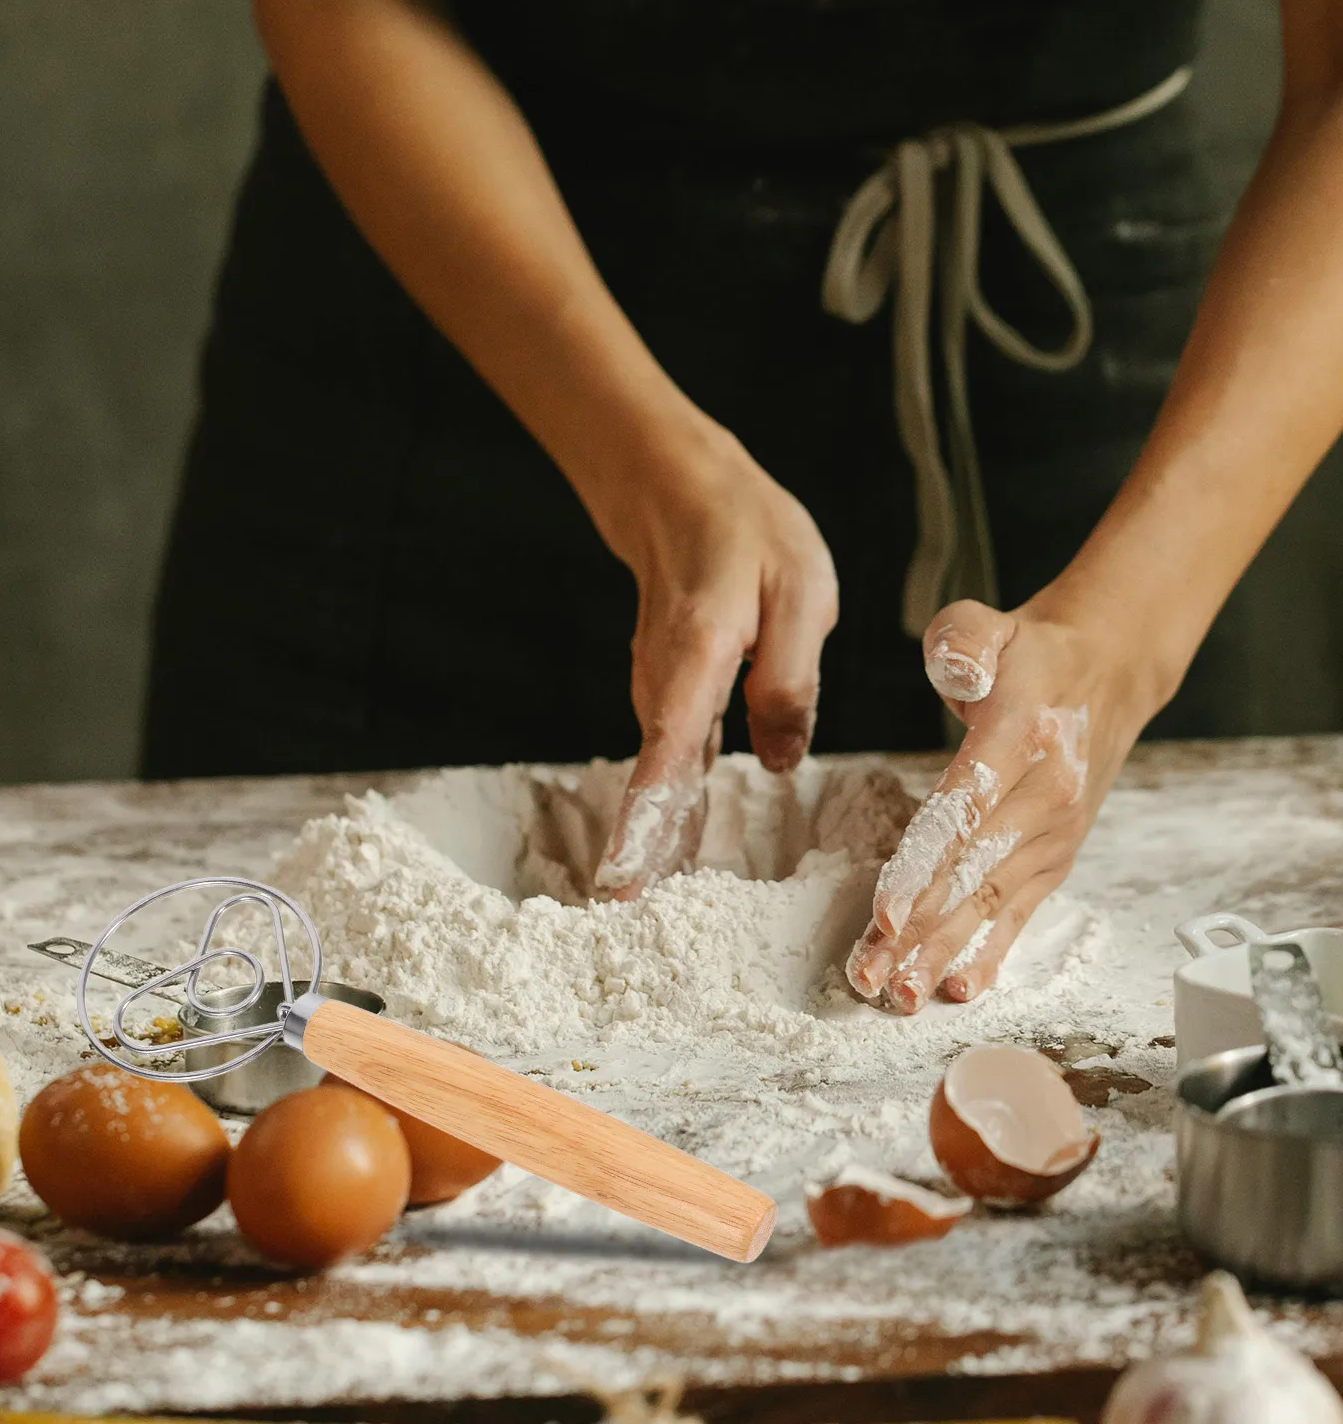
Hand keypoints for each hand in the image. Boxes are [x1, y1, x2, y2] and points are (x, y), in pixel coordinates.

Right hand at [592, 418, 837, 896]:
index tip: (625, 879)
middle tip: (636, 931)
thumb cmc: (745, 531)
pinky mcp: (670, 699)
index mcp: (695, 660)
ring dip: (656, 845)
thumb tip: (780, 762)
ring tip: (652, 915)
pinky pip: (669, 765)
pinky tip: (671, 858)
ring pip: (660, 781)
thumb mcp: (798, 593)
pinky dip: (668, 811)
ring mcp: (660, 695)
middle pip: (653, 786)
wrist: (679, 492)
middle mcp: (662, 688)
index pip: (666, 753)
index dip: (648, 820)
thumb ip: (791, 680)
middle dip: (644, 859)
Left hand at [844, 593, 1165, 1011]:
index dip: (923, 866)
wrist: (1106, 671)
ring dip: (941, 952)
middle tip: (870, 977)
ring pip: (989, 902)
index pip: (964, 811)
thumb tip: (955, 673)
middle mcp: (1044, 795)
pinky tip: (958, 988)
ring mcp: (1054, 833)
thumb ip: (962, 640)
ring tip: (899, 995)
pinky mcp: (1056, 857)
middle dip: (917, 932)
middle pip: (970, 873)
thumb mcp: (989, 623)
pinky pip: (1021, 912)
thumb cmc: (1028, 653)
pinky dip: (990, 953)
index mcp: (1021, 737)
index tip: (886, 914)